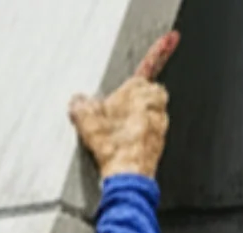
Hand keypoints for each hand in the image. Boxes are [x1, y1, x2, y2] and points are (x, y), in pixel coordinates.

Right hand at [69, 32, 177, 179]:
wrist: (128, 176)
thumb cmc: (113, 146)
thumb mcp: (86, 120)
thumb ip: (80, 105)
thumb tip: (77, 102)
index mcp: (140, 90)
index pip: (147, 68)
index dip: (152, 59)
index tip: (165, 46)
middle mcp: (154, 105)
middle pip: (150, 91)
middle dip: (138, 96)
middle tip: (120, 105)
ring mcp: (160, 125)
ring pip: (152, 112)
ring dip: (140, 116)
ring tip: (119, 128)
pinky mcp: (159, 144)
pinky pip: (151, 132)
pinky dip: (141, 135)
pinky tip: (124, 145)